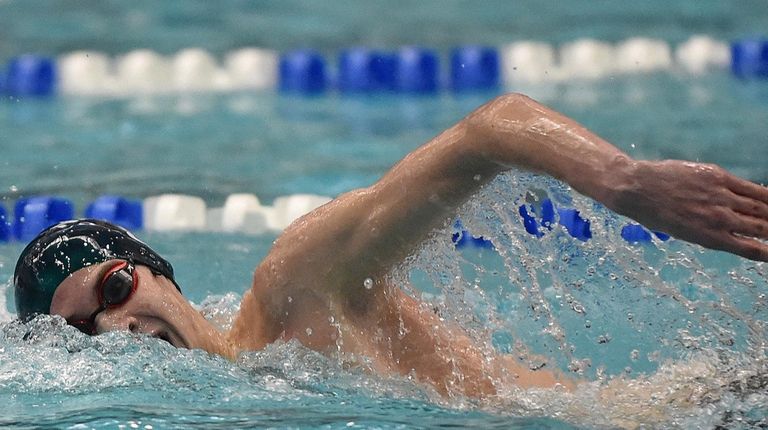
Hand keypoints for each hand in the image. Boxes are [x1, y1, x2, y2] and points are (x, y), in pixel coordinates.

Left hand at [611, 160, 767, 260]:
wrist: (637, 190)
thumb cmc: (655, 214)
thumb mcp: (684, 232)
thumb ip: (711, 232)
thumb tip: (734, 232)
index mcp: (709, 238)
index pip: (750, 249)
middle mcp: (718, 220)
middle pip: (761, 228)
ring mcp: (720, 197)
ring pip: (759, 208)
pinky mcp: (718, 177)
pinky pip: (750, 188)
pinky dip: (766, 195)